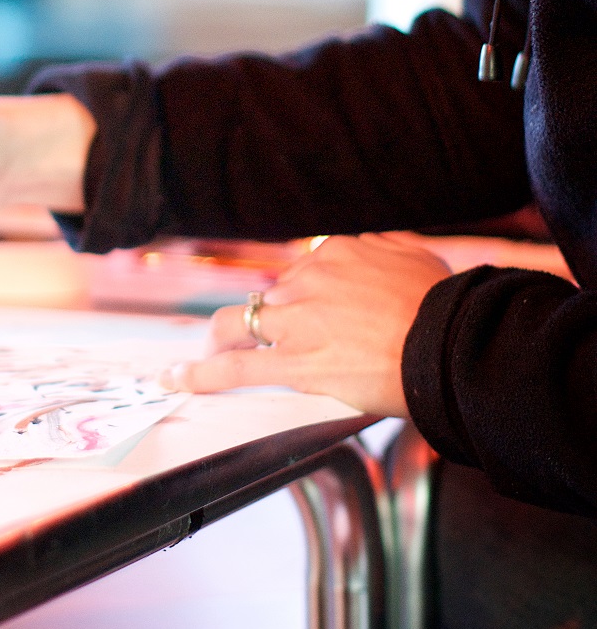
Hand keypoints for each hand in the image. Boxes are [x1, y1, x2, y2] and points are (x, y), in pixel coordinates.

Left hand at [161, 233, 450, 415]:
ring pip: (238, 324)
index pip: (301, 274)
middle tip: (248, 337)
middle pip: (268, 299)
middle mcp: (309, 280)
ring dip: (219, 341)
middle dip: (260, 320)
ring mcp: (298, 320)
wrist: (451, 342)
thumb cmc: (444, 306)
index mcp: (336, 252)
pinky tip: (177, 379)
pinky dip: (201, 375)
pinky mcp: (295, 363)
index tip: (303, 314)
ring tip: (205, 355)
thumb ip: (384, 249)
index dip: (298, 299)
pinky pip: (236, 368)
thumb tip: (374, 249)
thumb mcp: (414, 257)